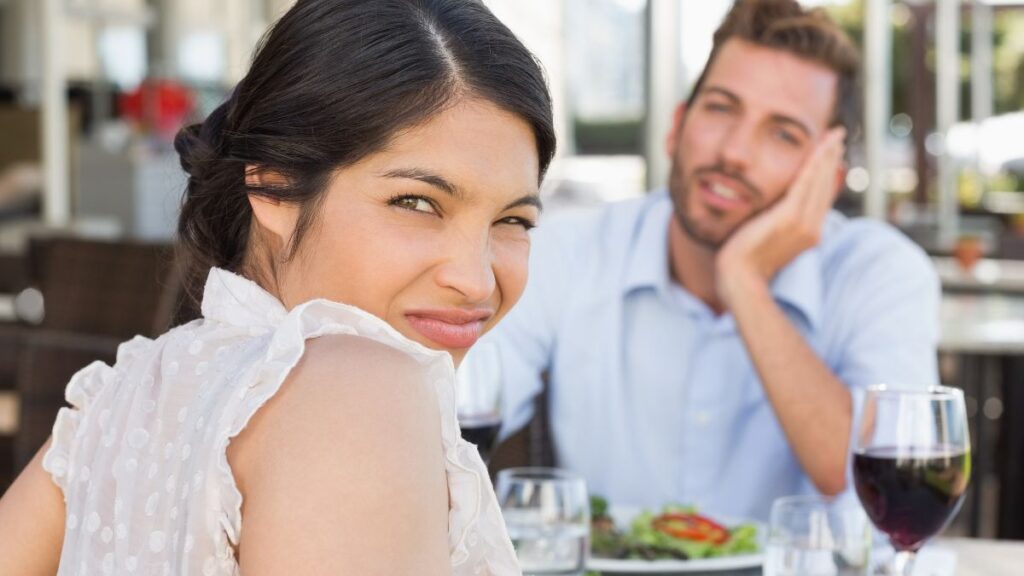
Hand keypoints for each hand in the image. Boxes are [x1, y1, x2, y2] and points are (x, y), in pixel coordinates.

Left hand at [715, 127, 845, 307]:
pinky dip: (815, 164)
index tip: (829, 153)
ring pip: (819, 181)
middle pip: (825, 186)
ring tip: (833, 135)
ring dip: (827, 155)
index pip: (821, 197)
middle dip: (831, 159)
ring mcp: (803, 224)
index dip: (826, 173)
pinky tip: (820, 148)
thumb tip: (771, 213)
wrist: (739, 278)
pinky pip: (806, 184)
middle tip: (836, 135)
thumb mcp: (766, 240)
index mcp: (808, 234)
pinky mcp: (789, 217)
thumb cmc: (744, 263)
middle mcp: (812, 228)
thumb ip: (775, 225)